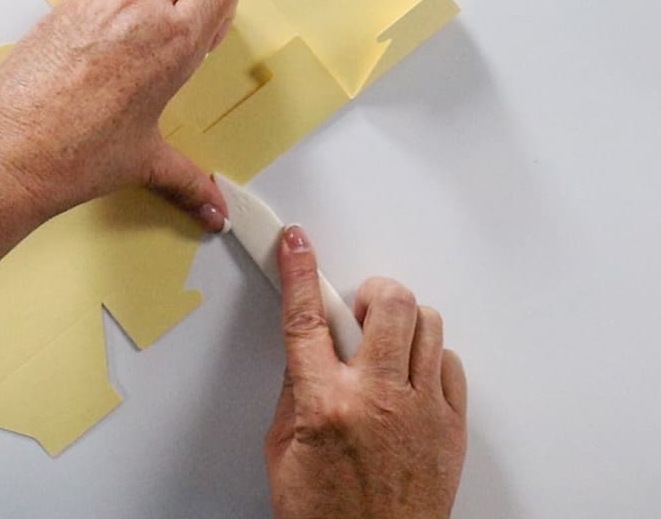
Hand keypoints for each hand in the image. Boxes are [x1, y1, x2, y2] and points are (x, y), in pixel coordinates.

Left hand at [0, 0, 239, 229]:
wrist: (8, 149)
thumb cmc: (74, 152)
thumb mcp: (143, 161)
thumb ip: (188, 180)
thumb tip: (211, 207)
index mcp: (174, 40)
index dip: (219, 7)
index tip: (207, 38)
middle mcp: (138, 9)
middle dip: (185, 2)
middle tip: (172, 45)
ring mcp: (96, 2)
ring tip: (133, 48)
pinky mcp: (62, 6)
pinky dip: (108, 9)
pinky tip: (96, 53)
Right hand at [266, 227, 467, 518]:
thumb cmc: (326, 515)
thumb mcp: (282, 450)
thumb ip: (295, 391)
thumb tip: (307, 350)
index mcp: (324, 404)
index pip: (307, 319)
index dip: (300, 272)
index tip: (297, 244)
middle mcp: (377, 399)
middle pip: (389, 303)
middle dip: (371, 291)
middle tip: (358, 309)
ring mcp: (421, 410)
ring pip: (426, 324)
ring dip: (401, 323)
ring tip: (384, 346)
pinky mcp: (452, 426)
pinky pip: (450, 362)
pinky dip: (429, 357)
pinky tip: (410, 376)